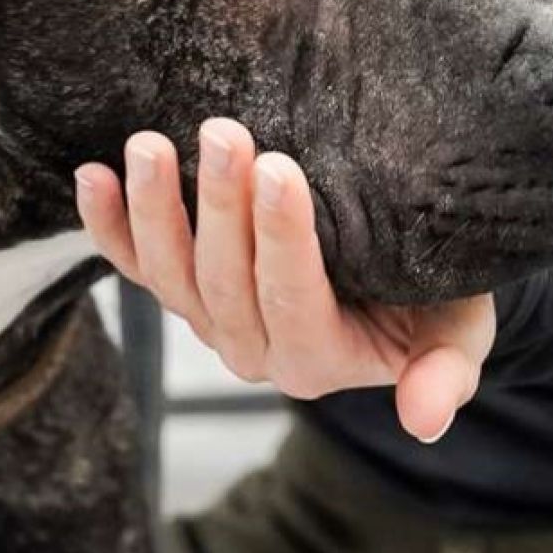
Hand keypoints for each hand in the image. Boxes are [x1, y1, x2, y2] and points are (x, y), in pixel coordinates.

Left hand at [74, 118, 494, 442]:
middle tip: (224, 134)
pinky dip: (107, 223)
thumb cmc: (437, 299)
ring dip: (154, 207)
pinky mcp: (179, 288)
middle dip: (219, 204)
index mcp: (316, 361)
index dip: (281, 238)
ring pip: (169, 271)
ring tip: (149, 145)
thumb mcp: (460, 334)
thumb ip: (444, 372)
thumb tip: (426, 418)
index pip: (291, 299)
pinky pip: (132, 261)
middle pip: (223, 279)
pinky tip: (92, 175)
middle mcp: (251, 348)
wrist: (402, 285)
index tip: (281, 170)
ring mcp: (208, 319)